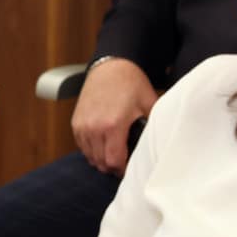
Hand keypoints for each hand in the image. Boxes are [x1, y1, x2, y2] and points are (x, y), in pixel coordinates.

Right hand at [71, 58, 156, 174]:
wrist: (110, 66)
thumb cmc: (130, 83)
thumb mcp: (149, 104)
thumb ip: (153, 126)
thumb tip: (161, 143)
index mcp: (113, 125)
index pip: (113, 162)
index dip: (123, 170)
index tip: (130, 168)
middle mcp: (94, 127)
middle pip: (100, 162)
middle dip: (113, 167)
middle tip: (124, 163)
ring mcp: (82, 125)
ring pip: (90, 156)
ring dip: (101, 159)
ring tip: (113, 154)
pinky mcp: (76, 122)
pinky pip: (82, 146)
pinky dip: (91, 150)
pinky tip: (103, 144)